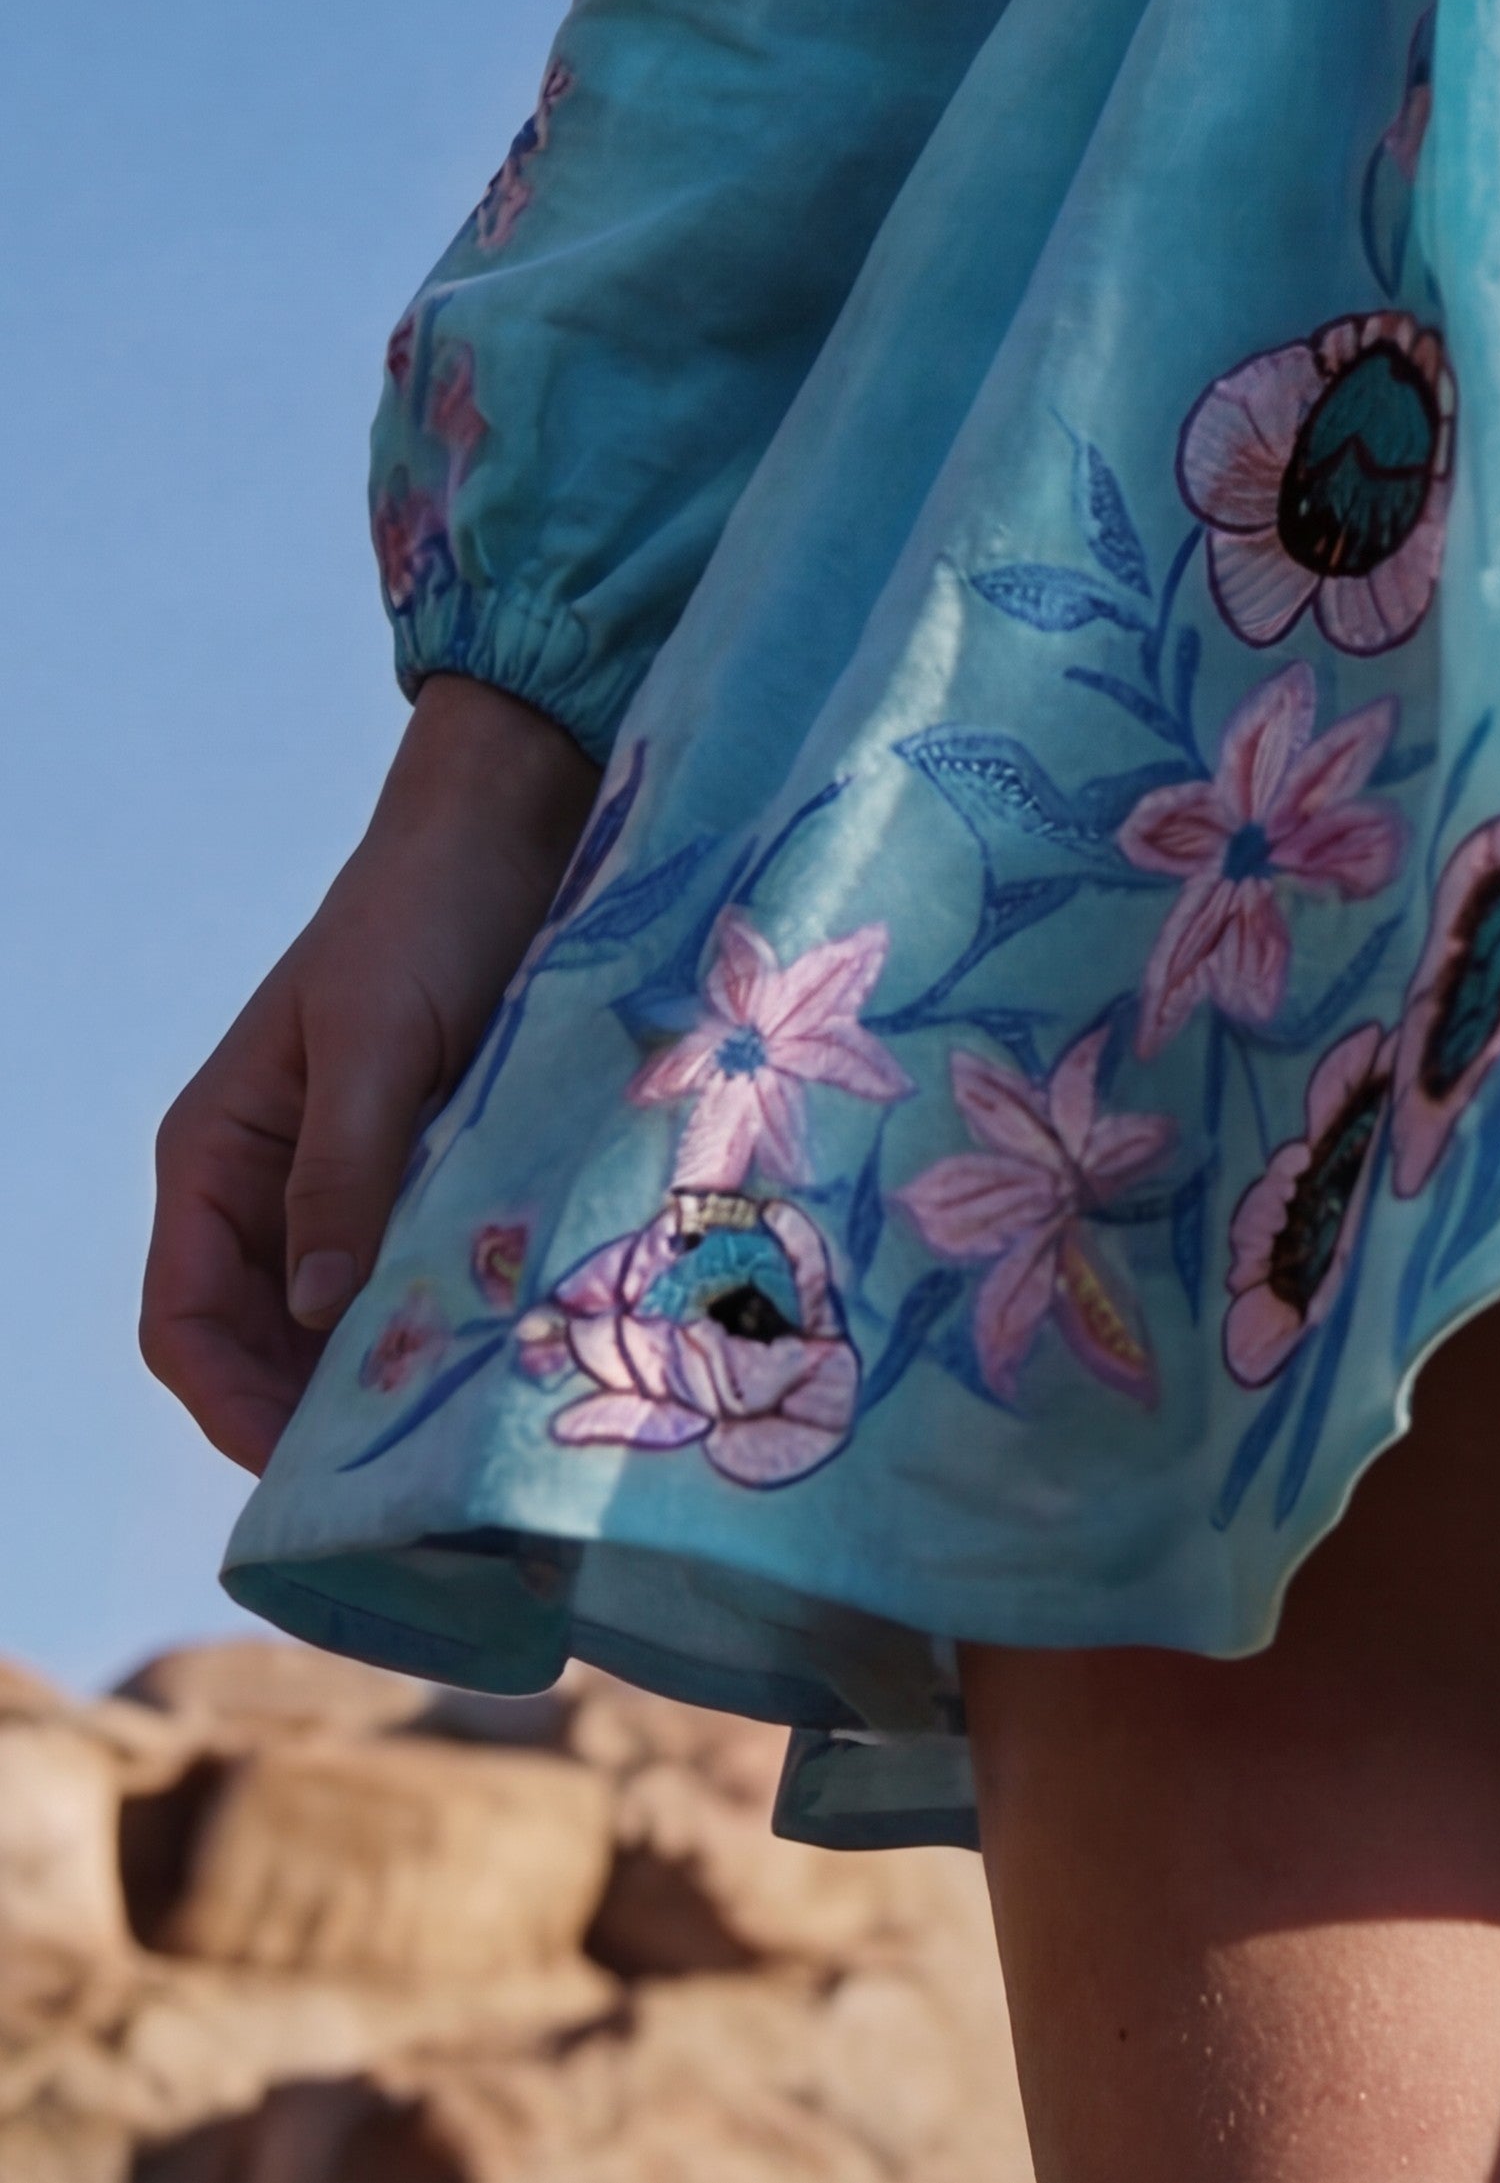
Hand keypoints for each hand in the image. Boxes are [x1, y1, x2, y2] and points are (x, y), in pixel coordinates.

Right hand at [142, 673, 598, 1469]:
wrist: (515, 823)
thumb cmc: (427, 914)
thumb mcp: (378, 1038)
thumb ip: (344, 1171)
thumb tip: (315, 1314)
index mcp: (215, 1154)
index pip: (185, 1321)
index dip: (231, 1404)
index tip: (308, 1464)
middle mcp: (268, 1185)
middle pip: (264, 1345)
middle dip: (316, 1412)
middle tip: (404, 1475)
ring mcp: (349, 1183)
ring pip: (342, 1323)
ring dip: (387, 1373)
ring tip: (456, 1428)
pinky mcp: (429, 1171)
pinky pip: (413, 1272)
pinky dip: (440, 1318)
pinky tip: (498, 1353)